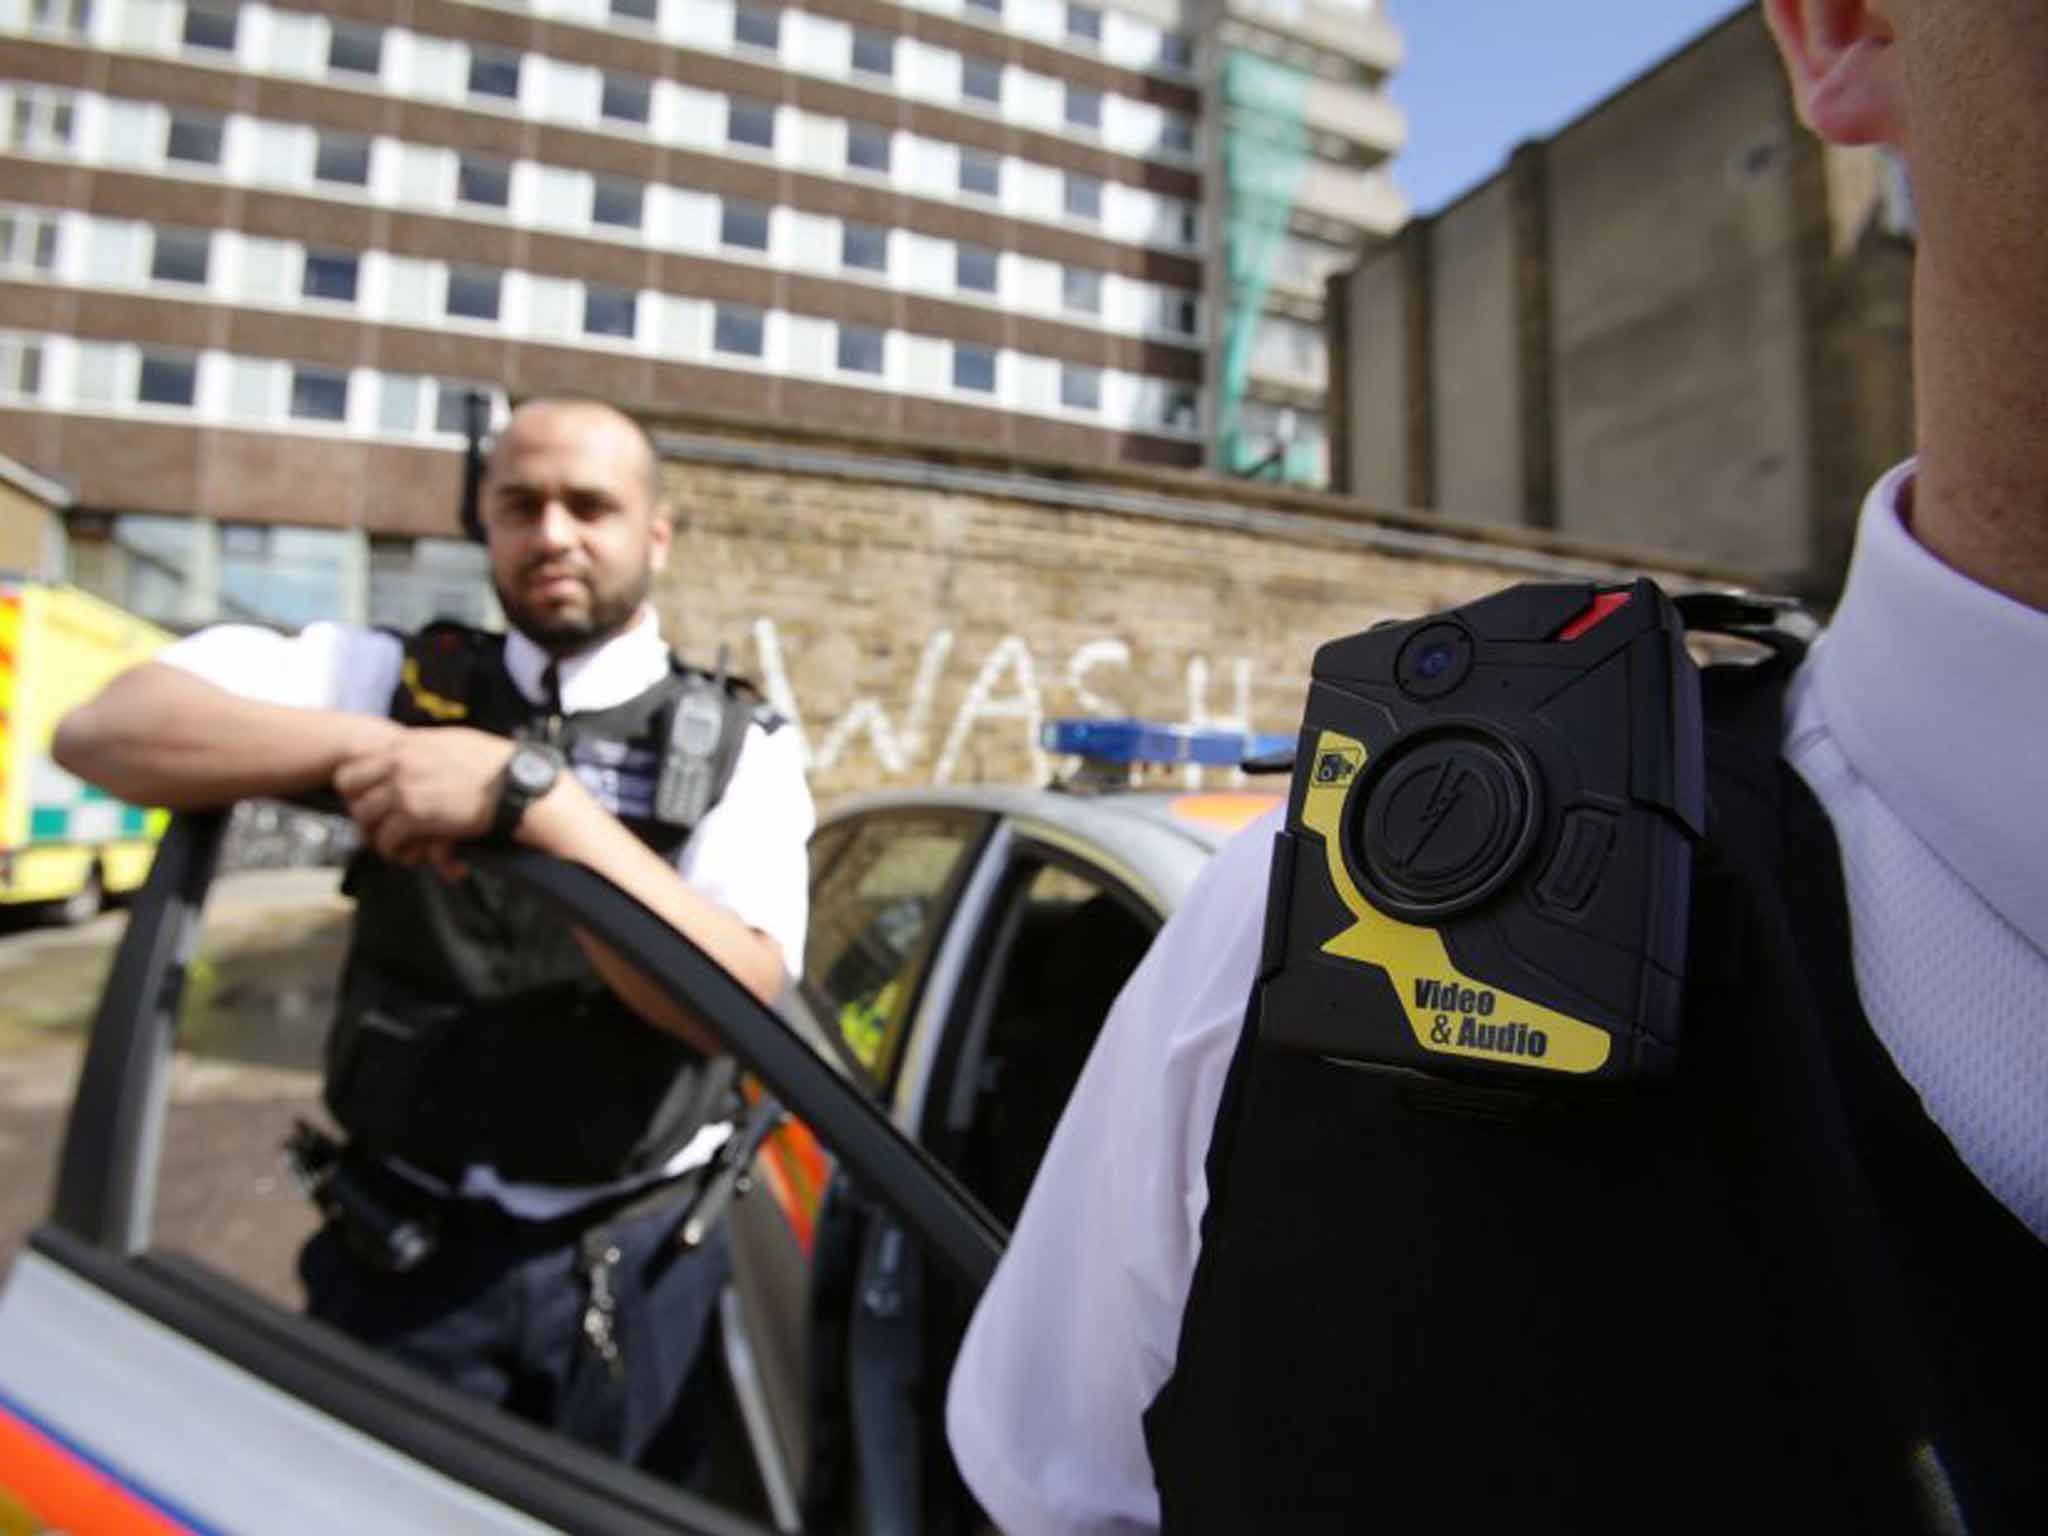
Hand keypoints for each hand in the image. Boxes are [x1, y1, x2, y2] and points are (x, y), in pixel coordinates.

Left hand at [333, 727, 515, 866]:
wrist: (514, 783)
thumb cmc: (495, 763)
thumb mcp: (452, 741)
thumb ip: (424, 748)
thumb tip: (413, 753)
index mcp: (406, 745)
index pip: (354, 764)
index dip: (356, 786)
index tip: (370, 799)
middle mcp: (398, 764)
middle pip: (349, 789)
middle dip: (359, 809)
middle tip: (377, 823)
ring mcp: (404, 789)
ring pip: (364, 816)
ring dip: (377, 833)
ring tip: (394, 844)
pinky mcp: (416, 816)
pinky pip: (387, 838)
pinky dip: (396, 851)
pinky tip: (411, 854)